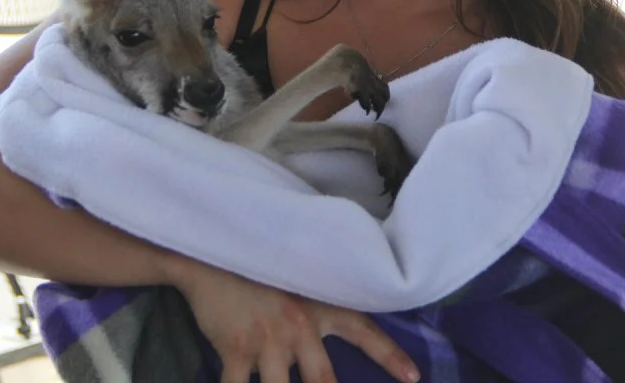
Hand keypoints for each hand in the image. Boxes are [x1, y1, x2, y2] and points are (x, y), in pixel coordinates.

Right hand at [178, 264, 419, 382]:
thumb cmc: (256, 264)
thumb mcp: (296, 275)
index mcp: (319, 306)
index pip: (365, 331)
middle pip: (324, 379)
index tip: (413, 378)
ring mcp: (267, 341)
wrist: (210, 255)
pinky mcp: (236, 349)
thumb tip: (340, 302)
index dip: (390, 356)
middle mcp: (299, 327)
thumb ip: (318, 296)